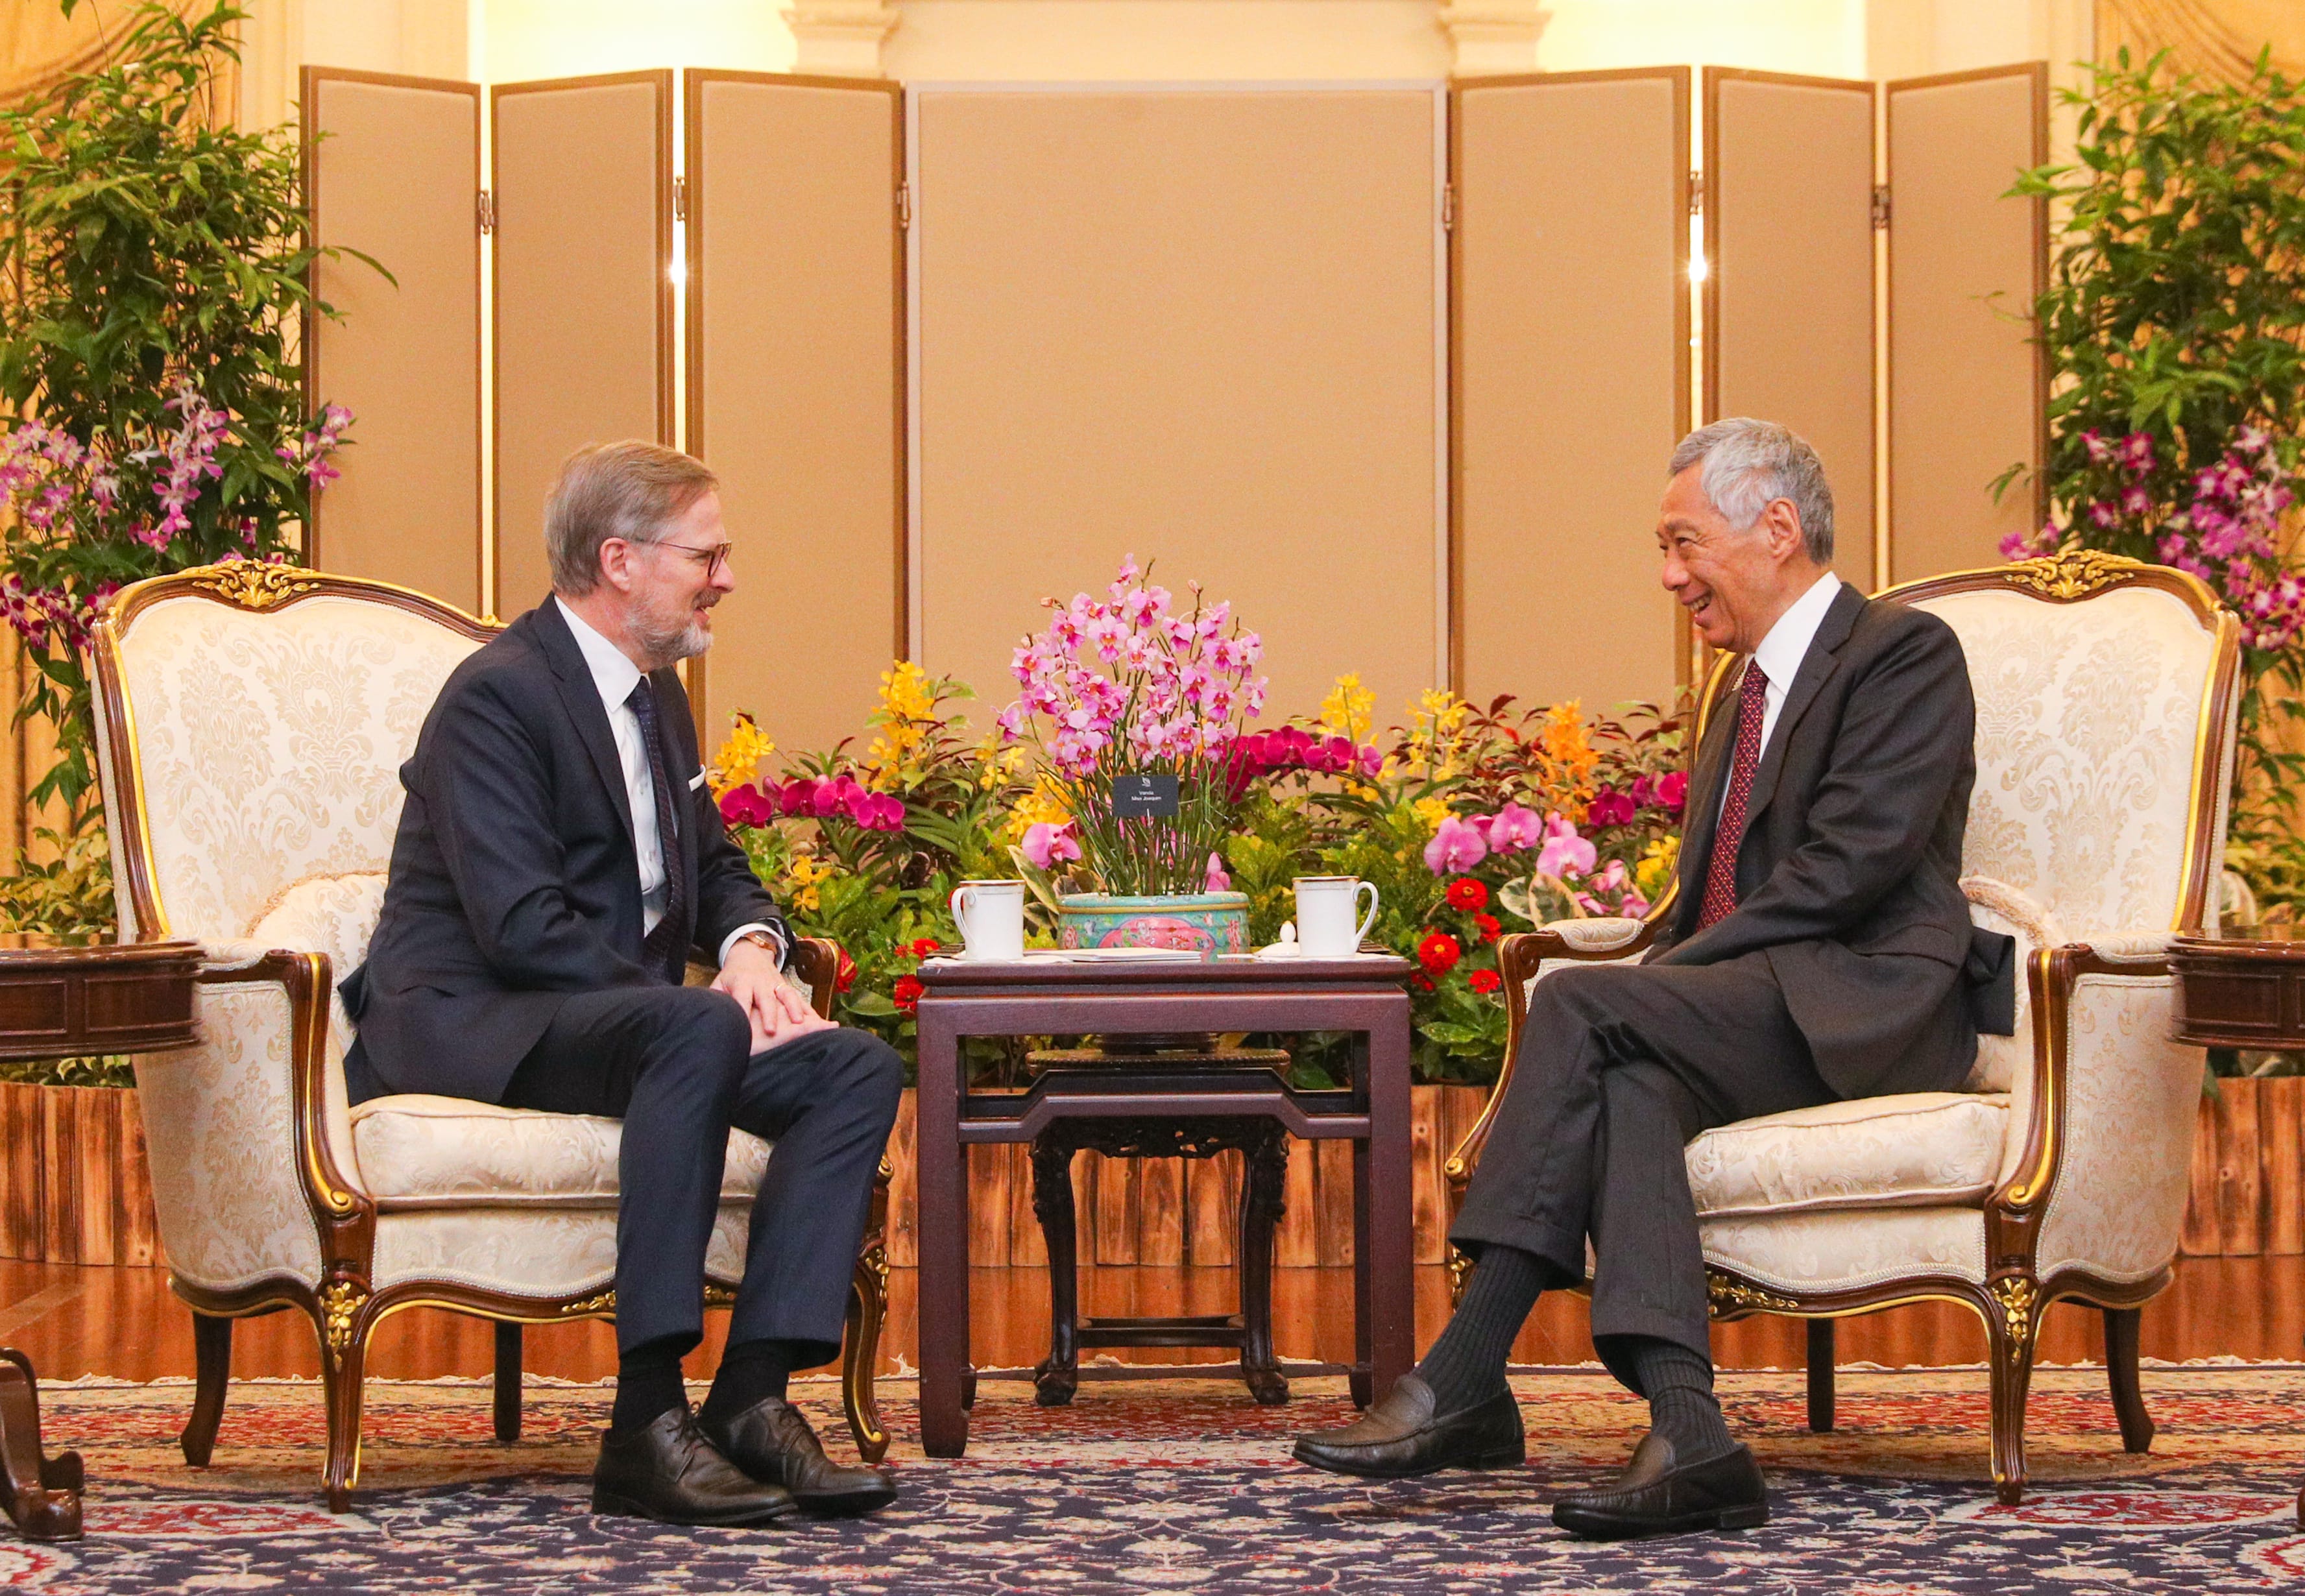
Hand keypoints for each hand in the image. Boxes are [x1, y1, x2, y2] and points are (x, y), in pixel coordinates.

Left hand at [713, 938, 835, 1053]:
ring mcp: (776, 983)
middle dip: (770, 1015)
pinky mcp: (787, 986)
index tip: (742, 1027)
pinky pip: (800, 998)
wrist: (750, 954)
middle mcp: (761, 982)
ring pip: (787, 996)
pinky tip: (819, 1020)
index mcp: (742, 982)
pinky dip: (809, 1009)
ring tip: (800, 1024)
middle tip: (771, 1032)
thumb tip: (710, 1012)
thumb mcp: (720, 982)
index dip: (742, 1010)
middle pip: (766, 999)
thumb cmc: (732, 976)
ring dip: (794, 1009)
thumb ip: (717, 997)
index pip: (741, 996)